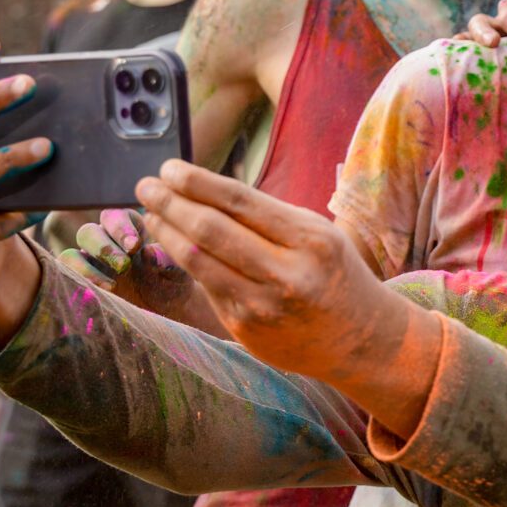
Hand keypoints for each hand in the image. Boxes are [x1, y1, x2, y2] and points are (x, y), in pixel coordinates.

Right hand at [61, 208, 222, 333]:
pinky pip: (66, 278)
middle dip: (104, 248)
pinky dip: (76, 284)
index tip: (135, 246)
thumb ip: (167, 260)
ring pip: (72, 255)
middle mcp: (105, 242)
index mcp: (130, 229)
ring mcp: (90, 263)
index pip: (115, 216)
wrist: (166, 311)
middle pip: (89, 232)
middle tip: (124, 266)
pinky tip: (99, 295)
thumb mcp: (178, 272)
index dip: (121, 228)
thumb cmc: (172, 283)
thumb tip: (149, 253)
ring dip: (86, 268)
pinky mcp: (81, 283)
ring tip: (112, 286)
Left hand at [132, 160, 435, 429]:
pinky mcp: (246, 328)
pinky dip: (186, 260)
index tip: (169, 169)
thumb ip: (267, 217)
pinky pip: (206, 286)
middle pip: (210, 230)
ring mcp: (264, 305)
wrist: (360, 338)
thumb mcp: (317, 235)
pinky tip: (174, 244)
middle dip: (170, 203)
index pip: (240, 202)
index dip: (197, 183)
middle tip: (146, 187)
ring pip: (198, 260)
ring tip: (152, 213)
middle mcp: (288, 273)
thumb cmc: (334, 274)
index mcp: (310, 239)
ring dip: (166, 232)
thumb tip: (202, 192)